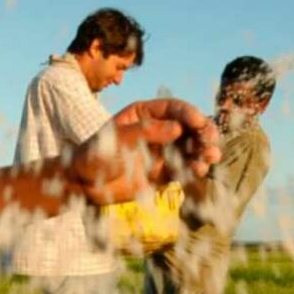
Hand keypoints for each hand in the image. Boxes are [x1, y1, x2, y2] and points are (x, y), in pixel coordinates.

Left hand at [69, 98, 220, 204]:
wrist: (83, 185)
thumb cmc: (94, 154)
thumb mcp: (116, 138)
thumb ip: (145, 132)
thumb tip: (177, 129)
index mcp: (144, 114)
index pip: (173, 108)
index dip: (189, 113)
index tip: (199, 122)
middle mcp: (157, 130)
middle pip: (188, 127)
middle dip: (203, 132)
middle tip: (211, 141)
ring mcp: (162, 152)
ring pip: (190, 148)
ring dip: (204, 151)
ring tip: (211, 157)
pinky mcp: (164, 173)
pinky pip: (184, 168)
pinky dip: (195, 168)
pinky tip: (200, 170)